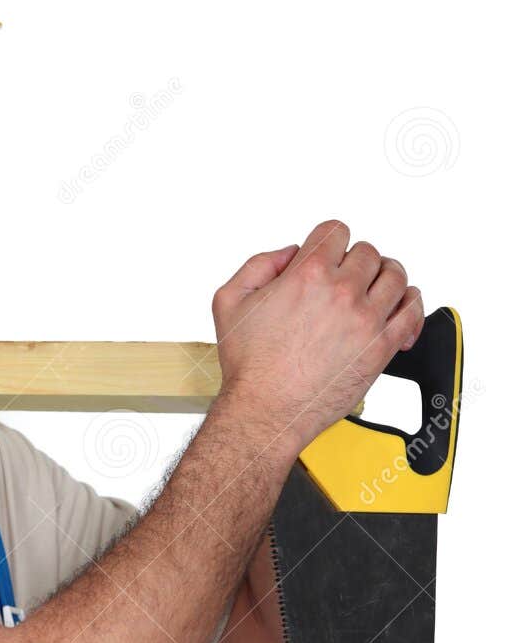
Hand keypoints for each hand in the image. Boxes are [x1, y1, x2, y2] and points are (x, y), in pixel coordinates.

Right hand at [211, 218, 423, 454]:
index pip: (336, 232)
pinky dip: (411, 304)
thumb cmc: (249, 367)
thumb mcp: (229, 301)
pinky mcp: (381, 347)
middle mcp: (341, 291)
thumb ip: (259, 264)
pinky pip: (412, 312)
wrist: (265, 410)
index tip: (330, 255)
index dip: (330, 241)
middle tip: (348, 278)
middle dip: (356, 261)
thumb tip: (289, 254)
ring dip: (386, 276)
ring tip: (377, 288)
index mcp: (307, 273)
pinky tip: (401, 308)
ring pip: (395, 275)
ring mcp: (365, 319)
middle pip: (368, 252)